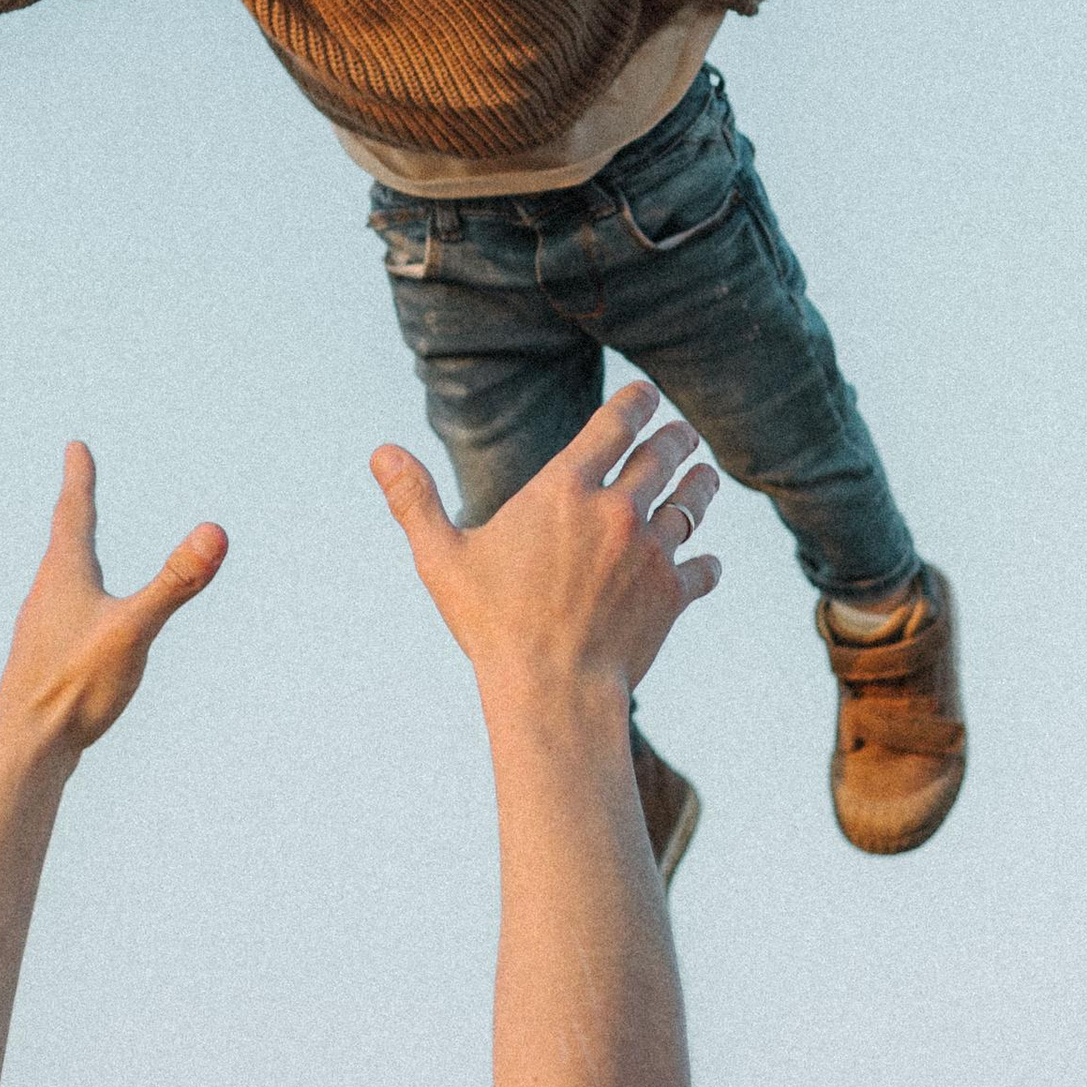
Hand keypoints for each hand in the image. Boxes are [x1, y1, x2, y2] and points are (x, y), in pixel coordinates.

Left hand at [0, 442, 227, 759]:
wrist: (26, 749)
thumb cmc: (75, 687)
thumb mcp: (135, 630)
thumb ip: (174, 582)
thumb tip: (215, 532)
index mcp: (64, 576)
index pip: (73, 513)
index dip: (79, 478)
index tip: (75, 447)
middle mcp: (46, 596)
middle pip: (63, 542)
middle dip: (74, 512)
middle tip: (77, 486)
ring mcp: (42, 629)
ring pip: (59, 581)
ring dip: (72, 555)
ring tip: (75, 549)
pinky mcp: (45, 662)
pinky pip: (63, 615)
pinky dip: (76, 597)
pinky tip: (78, 626)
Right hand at [371, 379, 719, 709]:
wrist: (553, 692)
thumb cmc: (493, 625)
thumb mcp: (442, 560)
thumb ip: (415, 501)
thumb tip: (381, 452)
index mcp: (565, 489)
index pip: (616, 423)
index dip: (638, 401)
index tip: (647, 394)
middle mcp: (618, 510)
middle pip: (665, 453)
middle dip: (676, 437)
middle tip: (683, 432)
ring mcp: (651, 552)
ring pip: (692, 503)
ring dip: (700, 485)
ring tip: (702, 476)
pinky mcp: (672, 594)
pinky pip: (703, 569)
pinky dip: (706, 564)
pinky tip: (706, 564)